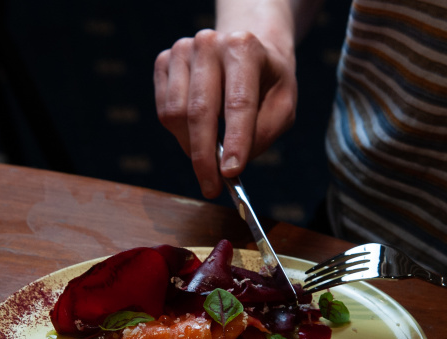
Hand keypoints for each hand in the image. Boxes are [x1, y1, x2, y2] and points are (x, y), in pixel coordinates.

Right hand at [153, 29, 296, 197]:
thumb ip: (262, 133)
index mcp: (245, 47)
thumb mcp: (283, 107)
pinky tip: (197, 134)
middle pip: (199, 111)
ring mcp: (182, 50)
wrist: (245, 53)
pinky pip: (163, 110)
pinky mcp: (164, 62)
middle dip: (204, 156)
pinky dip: (179, 133)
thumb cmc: (266, 83)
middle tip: (211, 187)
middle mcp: (209, 43)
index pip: (238, 103)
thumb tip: (230, 165)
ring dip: (191, 147)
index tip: (231, 173)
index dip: (235, 141)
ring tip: (210, 158)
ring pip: (175, 115)